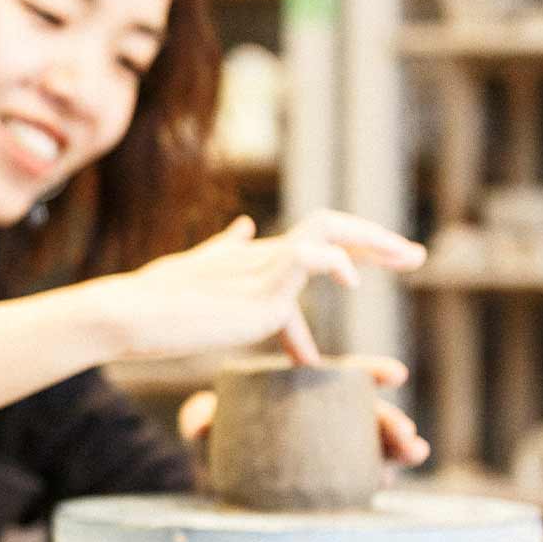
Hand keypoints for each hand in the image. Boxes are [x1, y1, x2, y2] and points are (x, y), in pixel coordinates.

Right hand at [103, 210, 426, 362]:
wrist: (127, 314)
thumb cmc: (152, 304)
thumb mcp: (194, 274)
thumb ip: (222, 253)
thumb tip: (244, 227)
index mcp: (251, 258)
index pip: (314, 241)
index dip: (355, 246)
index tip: (391, 256)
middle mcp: (262, 256)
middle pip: (330, 228)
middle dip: (376, 240)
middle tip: (415, 255)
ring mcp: (261, 270)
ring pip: (328, 233)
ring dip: (372, 243)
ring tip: (407, 257)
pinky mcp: (259, 288)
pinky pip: (308, 257)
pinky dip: (335, 261)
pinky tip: (352, 280)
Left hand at [177, 356, 431, 466]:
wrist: (221, 472)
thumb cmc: (224, 433)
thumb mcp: (210, 421)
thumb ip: (200, 417)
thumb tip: (199, 425)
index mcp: (310, 392)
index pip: (347, 376)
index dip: (373, 373)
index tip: (397, 374)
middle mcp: (331, 419)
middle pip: (369, 415)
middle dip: (393, 421)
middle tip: (404, 429)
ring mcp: (337, 449)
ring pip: (376, 447)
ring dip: (400, 450)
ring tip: (415, 452)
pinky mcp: (335, 481)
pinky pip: (362, 479)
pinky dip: (378, 478)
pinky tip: (386, 481)